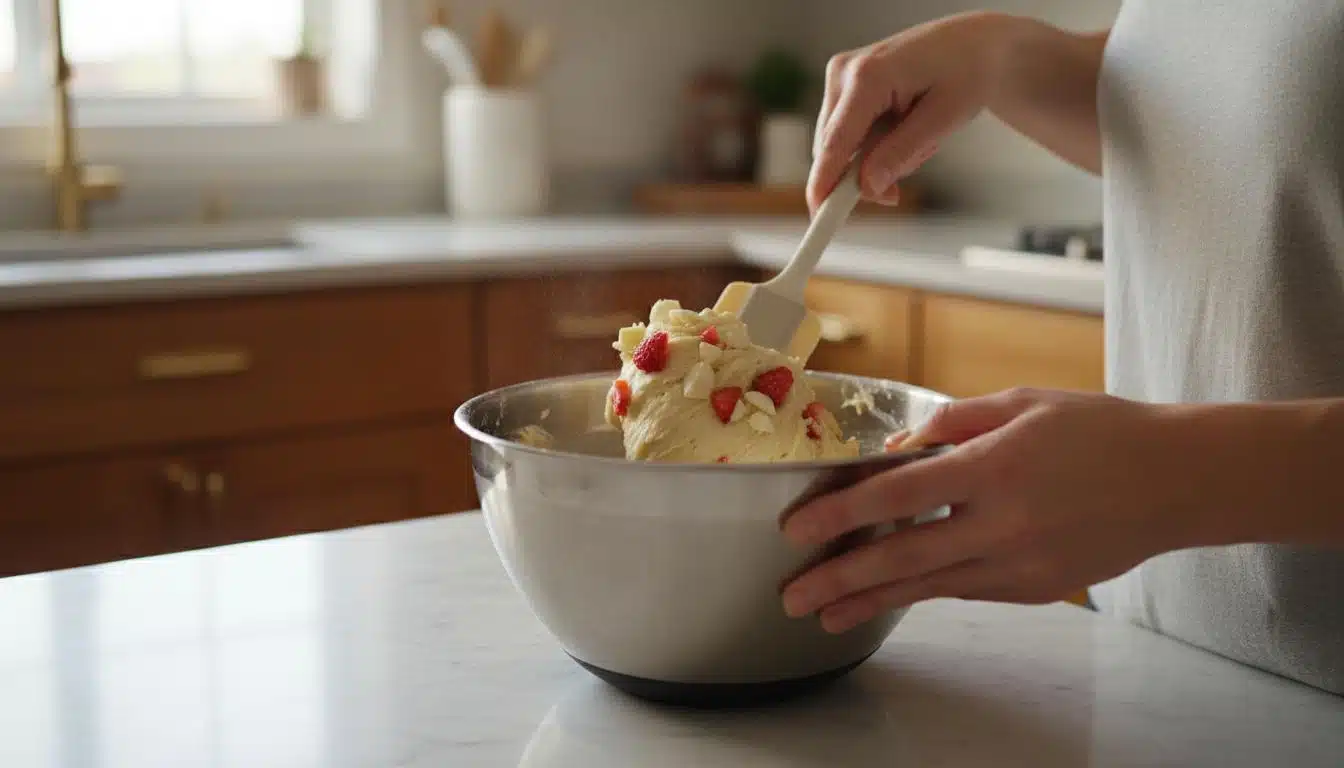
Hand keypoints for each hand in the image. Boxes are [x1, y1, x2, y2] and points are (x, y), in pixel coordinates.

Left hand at [779, 388, 1199, 633]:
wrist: (1177, 481)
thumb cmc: (1098, 430)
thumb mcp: (1021, 404)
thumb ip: (952, 425)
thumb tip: (895, 451)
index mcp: (994, 467)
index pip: (896, 496)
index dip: (839, 514)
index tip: (795, 529)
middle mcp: (1003, 523)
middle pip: (901, 559)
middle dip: (838, 579)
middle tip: (791, 596)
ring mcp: (1022, 564)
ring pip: (928, 587)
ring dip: (870, 601)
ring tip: (824, 615)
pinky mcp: (1037, 589)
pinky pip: (965, 589)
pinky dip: (923, 591)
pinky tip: (887, 597)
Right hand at [808, 11, 1015, 210]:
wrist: (974, 42)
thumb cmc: (968, 70)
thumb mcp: (944, 118)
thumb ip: (902, 153)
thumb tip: (868, 187)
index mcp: (868, 76)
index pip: (836, 142)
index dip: (824, 184)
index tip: (817, 217)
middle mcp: (844, 72)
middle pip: (834, 150)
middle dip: (864, 176)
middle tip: (900, 190)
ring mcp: (840, 77)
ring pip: (840, 147)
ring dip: (875, 158)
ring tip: (918, 138)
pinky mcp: (843, 87)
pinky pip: (848, 136)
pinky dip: (874, 146)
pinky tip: (904, 129)